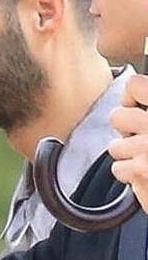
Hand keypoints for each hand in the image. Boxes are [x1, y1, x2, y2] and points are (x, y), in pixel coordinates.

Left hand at [110, 73, 147, 213]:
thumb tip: (133, 91)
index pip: (133, 85)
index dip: (130, 97)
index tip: (136, 105)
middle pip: (117, 117)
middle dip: (125, 129)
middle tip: (140, 136)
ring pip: (115, 146)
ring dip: (127, 153)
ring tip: (146, 156)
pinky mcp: (142, 169)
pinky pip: (118, 168)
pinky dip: (129, 174)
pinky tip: (145, 173)